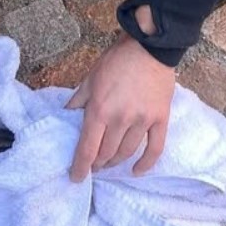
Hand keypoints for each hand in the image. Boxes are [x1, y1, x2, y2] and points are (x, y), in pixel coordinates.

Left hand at [66, 28, 174, 181]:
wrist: (149, 48)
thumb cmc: (116, 62)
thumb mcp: (90, 79)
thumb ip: (78, 101)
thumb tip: (65, 117)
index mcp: (99, 111)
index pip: (87, 149)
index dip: (80, 167)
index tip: (76, 177)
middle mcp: (120, 120)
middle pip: (106, 154)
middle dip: (97, 164)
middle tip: (93, 166)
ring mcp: (142, 121)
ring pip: (126, 153)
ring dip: (115, 162)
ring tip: (109, 163)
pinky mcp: (160, 120)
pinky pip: (154, 148)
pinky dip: (145, 163)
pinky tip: (136, 171)